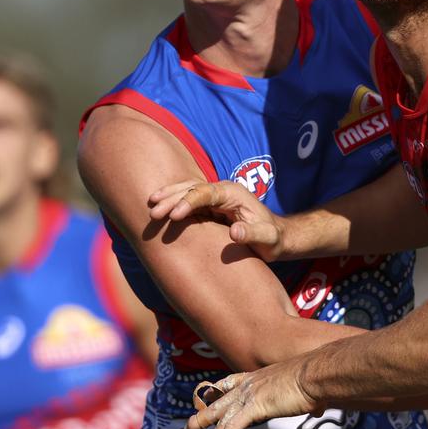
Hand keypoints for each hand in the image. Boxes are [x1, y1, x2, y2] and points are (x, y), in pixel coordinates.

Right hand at [148, 180, 285, 261]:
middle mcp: (222, 191)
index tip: (174, 215)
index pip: (206, 193)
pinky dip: (174, 202)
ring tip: (150, 204)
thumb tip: (234, 233)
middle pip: (192, 189)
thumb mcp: (268, 239)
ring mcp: (215, 198)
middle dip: (172, 198)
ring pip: (188, 191)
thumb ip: (253, 235)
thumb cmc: (273, 239)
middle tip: (154, 212)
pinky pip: (189, 201)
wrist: (276, 237)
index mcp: (233, 194)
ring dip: (169, 197)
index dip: (189, 202)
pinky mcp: (210, 207)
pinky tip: (159, 206)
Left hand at [184, 361, 322, 428]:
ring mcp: (249, 395)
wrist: (316, 375)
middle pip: (218, 404)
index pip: (229, 383)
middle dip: (201, 418)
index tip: (205, 396)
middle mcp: (249, 385)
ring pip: (221, 421)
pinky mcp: (254, 407)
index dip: (216, 392)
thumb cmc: (316, 380)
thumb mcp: (306, 389)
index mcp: (258, 377)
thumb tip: (319, 407)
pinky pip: (233, 428)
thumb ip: (307, 400)